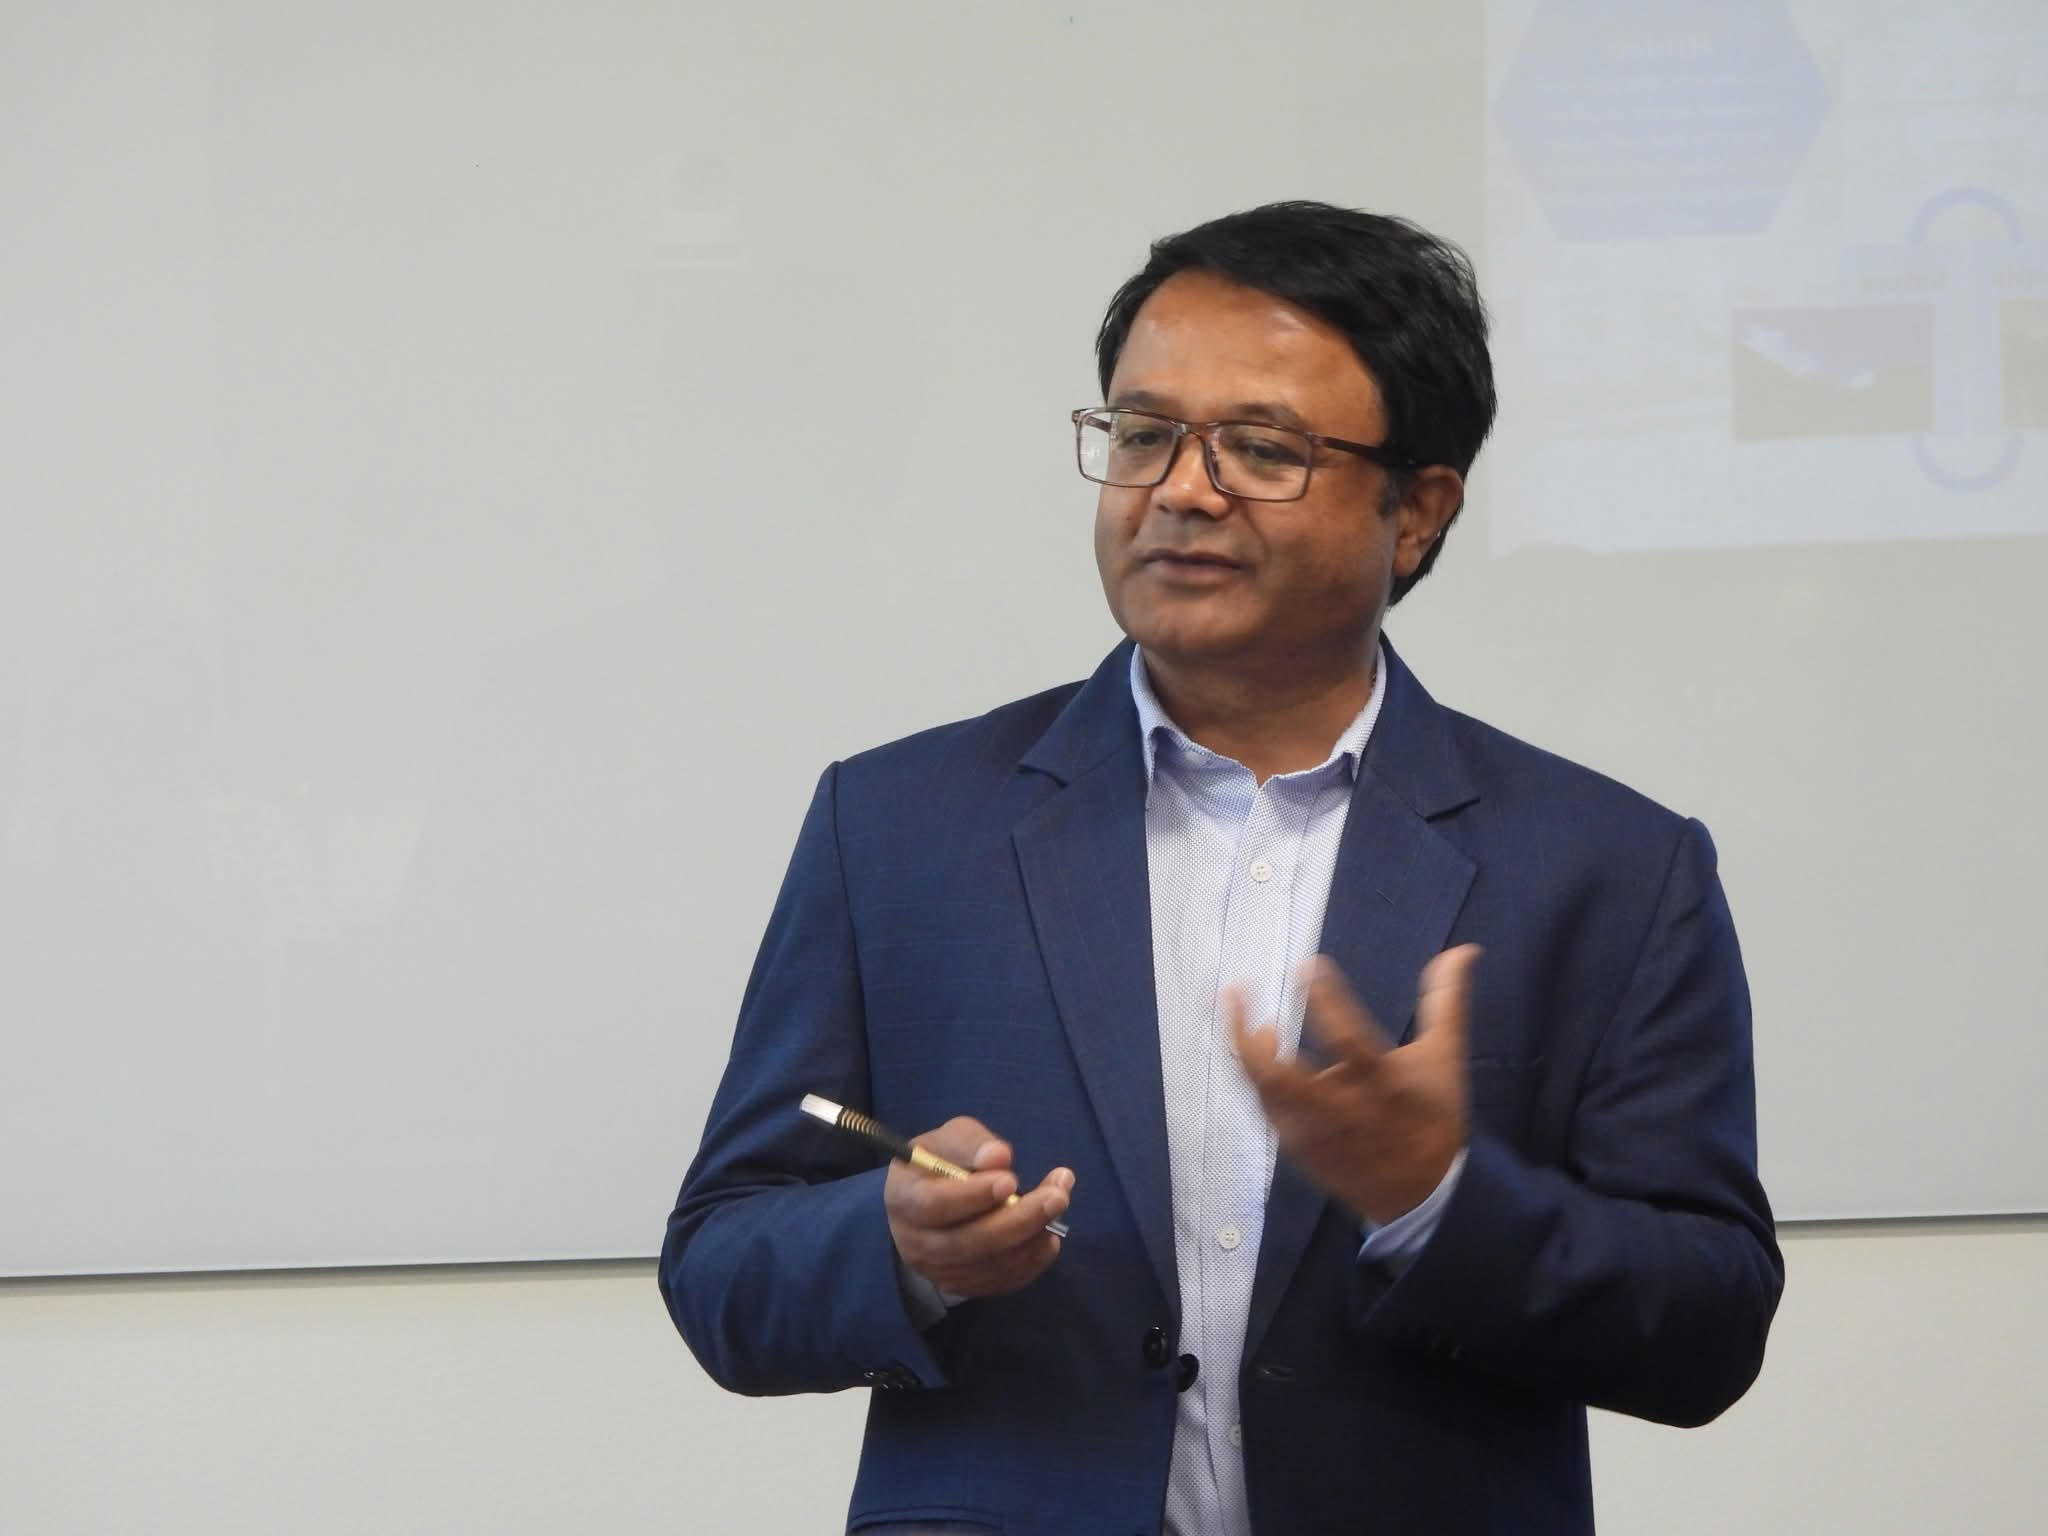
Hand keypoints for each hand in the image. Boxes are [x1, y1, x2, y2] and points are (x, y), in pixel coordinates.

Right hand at [884, 1116, 1072, 1297]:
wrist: (925, 1202)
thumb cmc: (939, 1163)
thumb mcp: (948, 1139)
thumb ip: (972, 1143)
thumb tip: (999, 1157)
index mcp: (902, 1198)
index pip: (934, 1205)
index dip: (973, 1196)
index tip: (1011, 1179)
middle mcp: (914, 1242)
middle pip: (969, 1242)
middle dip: (1020, 1219)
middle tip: (1058, 1195)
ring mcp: (938, 1270)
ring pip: (991, 1264)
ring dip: (1033, 1237)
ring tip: (1060, 1202)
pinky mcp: (963, 1286)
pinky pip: (1002, 1281)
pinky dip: (1032, 1260)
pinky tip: (1050, 1235)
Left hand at [1230, 945, 1480, 1225]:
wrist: (1422, 1194)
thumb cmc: (1432, 1117)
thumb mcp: (1444, 1059)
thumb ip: (1446, 1002)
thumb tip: (1464, 950)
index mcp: (1382, 1086)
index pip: (1349, 1040)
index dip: (1326, 1001)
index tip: (1308, 964)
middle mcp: (1341, 1111)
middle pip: (1280, 1077)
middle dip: (1248, 1036)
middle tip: (1236, 990)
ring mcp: (1314, 1133)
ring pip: (1265, 1092)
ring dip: (1248, 1053)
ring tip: (1255, 1023)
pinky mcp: (1299, 1149)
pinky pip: (1266, 1110)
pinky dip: (1258, 1081)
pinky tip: (1263, 1055)